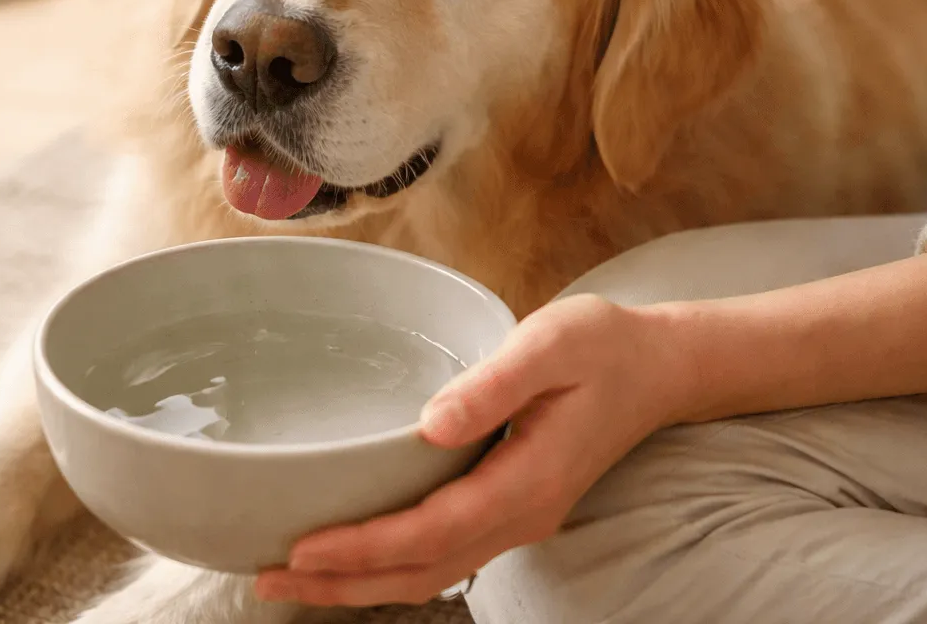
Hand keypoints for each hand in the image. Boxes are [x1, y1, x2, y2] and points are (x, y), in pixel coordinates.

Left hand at [254, 294, 686, 606]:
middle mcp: (522, 514)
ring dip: (364, 582)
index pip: (431, 531)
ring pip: (433, 572)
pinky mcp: (512, 507)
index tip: (302, 550)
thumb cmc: (602, 346)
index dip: (363, 547)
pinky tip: (357, 553)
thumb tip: (430, 425)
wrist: (658, 367)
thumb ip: (493, 385)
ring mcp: (520, 518)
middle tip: (267, 579)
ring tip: (296, 579)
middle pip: (422, 571)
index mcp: (527, 480)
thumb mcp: (551, 344)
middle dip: (344, 583)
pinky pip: (447, 554)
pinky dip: (395, 564)